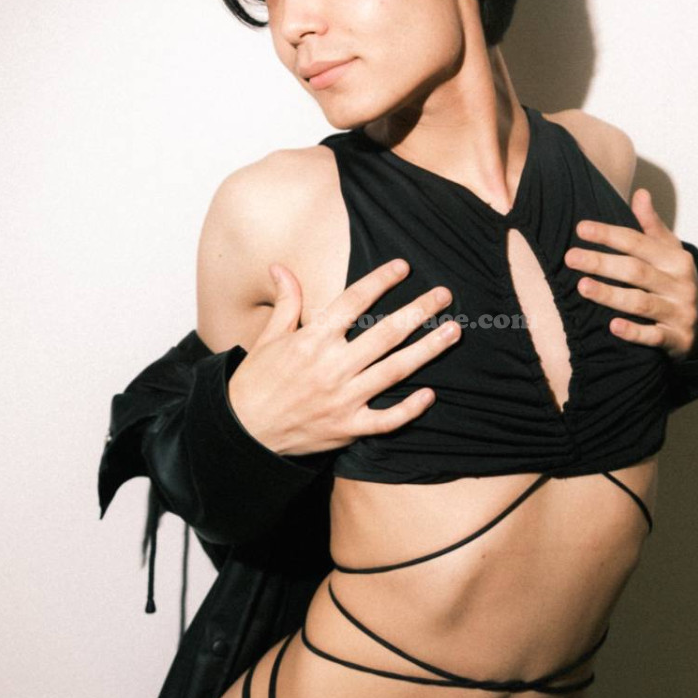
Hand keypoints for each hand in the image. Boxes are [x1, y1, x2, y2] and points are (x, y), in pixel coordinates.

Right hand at [227, 259, 460, 456]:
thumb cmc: (256, 381)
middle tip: (445, 294)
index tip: (403, 267)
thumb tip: (281, 266)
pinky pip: (387, 419)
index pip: (354, 301)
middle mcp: (332, 366)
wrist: (244, 431)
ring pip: (395, 370)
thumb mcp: (269, 337)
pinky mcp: (348, 427)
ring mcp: (343, 399)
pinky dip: (410, 409)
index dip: (381, 281)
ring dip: (427, 350)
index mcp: (313, 339)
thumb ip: (286, 302)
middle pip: (386, 332)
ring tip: (453, 331)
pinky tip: (432, 394)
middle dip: (419, 310)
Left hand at [565, 189, 697, 359]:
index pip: (638, 243)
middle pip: (636, 271)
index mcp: (675, 259)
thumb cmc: (676, 282)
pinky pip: (653, 336)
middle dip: (602, 263)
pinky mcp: (677, 339)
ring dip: (611, 295)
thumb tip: (640, 193)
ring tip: (582, 286)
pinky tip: (612, 326)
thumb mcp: (670, 253)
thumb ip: (652, 226)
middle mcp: (679, 284)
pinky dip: (634, 332)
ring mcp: (679, 312)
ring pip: (641, 303)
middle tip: (571, 257)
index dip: (610, 235)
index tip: (581, 229)